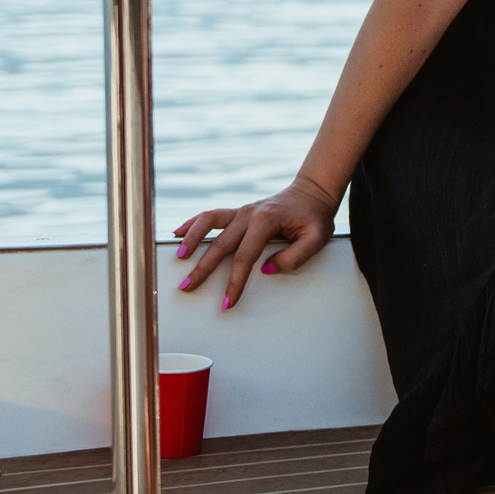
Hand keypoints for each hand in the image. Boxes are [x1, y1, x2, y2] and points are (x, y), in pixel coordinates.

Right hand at [171, 177, 339, 308]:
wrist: (312, 192)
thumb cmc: (315, 217)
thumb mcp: (317, 238)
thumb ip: (295, 256)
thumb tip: (266, 269)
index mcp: (266, 221)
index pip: (244, 257)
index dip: (234, 282)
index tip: (227, 302)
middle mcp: (248, 213)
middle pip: (220, 244)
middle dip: (203, 268)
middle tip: (187, 287)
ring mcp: (241, 210)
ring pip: (208, 222)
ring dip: (191, 239)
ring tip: (178, 258)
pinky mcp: (238, 211)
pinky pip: (211, 215)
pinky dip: (193, 223)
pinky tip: (177, 233)